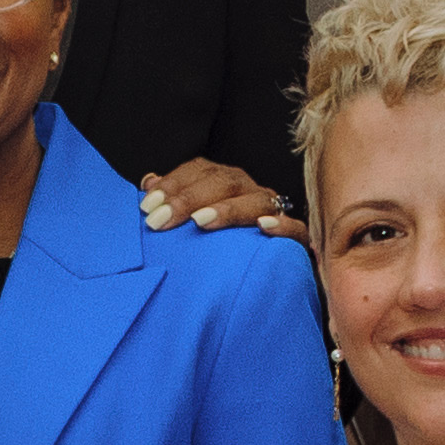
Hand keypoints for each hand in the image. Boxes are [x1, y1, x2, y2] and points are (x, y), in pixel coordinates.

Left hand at [139, 158, 295, 233]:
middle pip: (224, 182)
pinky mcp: (296, 238)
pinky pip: (296, 229)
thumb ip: (173, 199)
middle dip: (189, 199)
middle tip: (160, 221)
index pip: (200, 170)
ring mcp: (274, 212)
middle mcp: (249, 191)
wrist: (263, 275)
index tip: (148, 205)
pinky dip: (282, 226)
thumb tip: (149, 182)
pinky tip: (263, 228)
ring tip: (201, 222)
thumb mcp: (192, 219)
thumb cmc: (220, 243)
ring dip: (229, 210)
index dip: (174, 183)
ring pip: (257, 202)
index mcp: (225, 182)